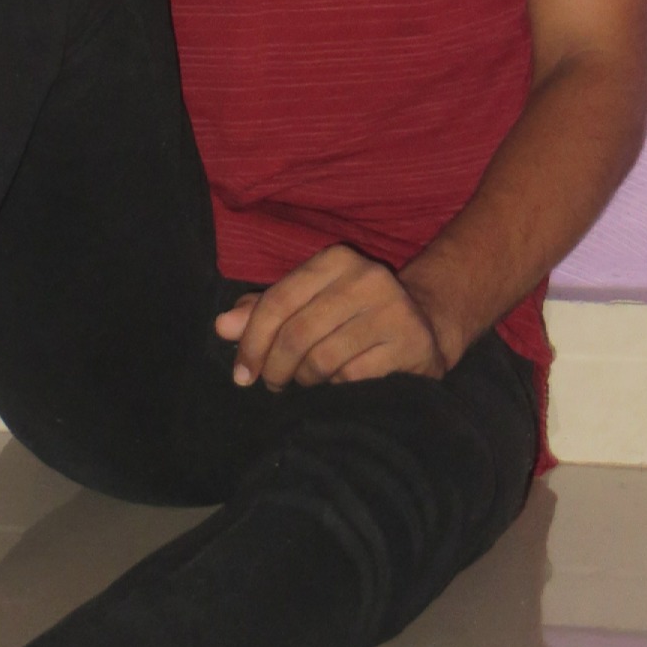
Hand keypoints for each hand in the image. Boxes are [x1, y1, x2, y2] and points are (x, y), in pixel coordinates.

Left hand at [214, 245, 451, 391]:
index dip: (252, 341)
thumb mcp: (307, 303)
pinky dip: (336, 387)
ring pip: (323, 358)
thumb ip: (263, 312)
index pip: (278, 301)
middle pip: (298, 333)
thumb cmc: (351, 315)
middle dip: (275, 367)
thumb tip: (222, 326)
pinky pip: (353, 376)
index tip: (241, 374)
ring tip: (305, 381)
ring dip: (306, 379)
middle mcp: (368, 277)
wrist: (425, 325)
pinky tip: (337, 384)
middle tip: (272, 383)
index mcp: (336, 260)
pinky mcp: (411, 343)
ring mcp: (394, 310)